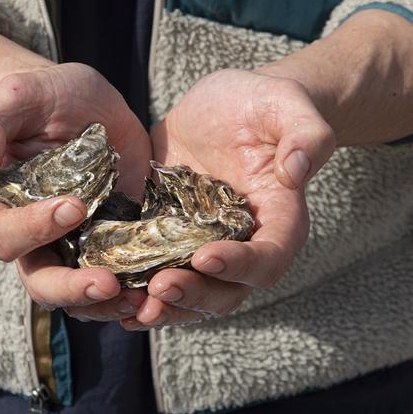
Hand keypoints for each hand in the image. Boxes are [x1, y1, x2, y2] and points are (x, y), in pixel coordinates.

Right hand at [0, 62, 151, 318]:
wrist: (85, 102)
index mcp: (2, 208)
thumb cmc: (41, 97)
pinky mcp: (115, 245)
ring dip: (107, 303)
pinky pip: (122, 282)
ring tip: (139, 298)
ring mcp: (76, 247)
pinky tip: (164, 287)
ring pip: (80, 296)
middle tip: (107, 283)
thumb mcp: (16, 97)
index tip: (73, 207)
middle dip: (72, 288)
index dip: (34, 230)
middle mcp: (35, 239)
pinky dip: (139, 291)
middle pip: (41, 283)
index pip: (6, 237)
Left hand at [123, 69, 335, 329]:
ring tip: (130, 307)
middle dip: (194, 295)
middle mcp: (243, 247)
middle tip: (160, 287)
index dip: (239, 266)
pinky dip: (135, 293)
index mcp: (279, 222)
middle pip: (226, 292)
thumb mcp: (288, 107)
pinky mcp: (169, 241)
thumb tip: (299, 170)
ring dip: (163, 308)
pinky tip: (106, 293)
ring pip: (190, 297)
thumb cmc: (265, 105)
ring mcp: (204, 248)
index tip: (204, 256)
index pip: (268, 259)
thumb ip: (306, 136)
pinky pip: (155, 278)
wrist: (227, 106)